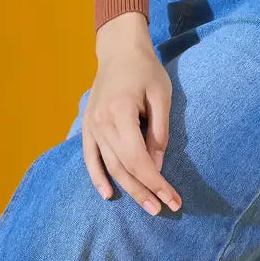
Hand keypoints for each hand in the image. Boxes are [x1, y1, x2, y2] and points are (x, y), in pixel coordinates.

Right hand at [82, 12, 182, 213]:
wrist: (119, 50)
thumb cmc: (145, 69)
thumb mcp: (161, 95)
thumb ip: (159, 131)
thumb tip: (157, 165)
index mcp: (120, 112)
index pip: (138, 158)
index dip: (155, 182)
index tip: (172, 198)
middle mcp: (101, 123)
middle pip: (122, 167)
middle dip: (144, 191)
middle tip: (162, 210)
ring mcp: (91, 126)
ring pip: (108, 166)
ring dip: (127, 189)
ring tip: (147, 206)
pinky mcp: (87, 127)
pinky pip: (90, 158)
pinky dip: (96, 178)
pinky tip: (107, 194)